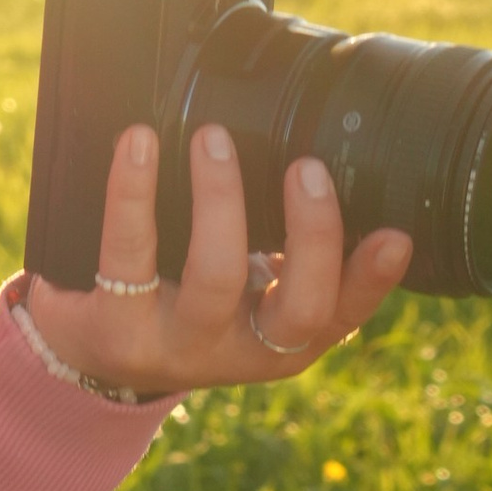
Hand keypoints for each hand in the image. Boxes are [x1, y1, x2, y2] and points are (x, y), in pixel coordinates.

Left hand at [26, 121, 409, 395]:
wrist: (96, 354)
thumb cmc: (188, 297)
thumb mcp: (246, 284)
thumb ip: (287, 243)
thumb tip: (327, 150)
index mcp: (285, 339)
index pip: (343, 313)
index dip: (373, 280)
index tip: (395, 235)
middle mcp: (241, 350)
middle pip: (299, 308)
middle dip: (312, 234)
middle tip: (307, 166)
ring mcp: (179, 343)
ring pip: (216, 277)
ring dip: (220, 200)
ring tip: (212, 137)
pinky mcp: (117, 327)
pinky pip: (129, 254)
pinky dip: (132, 193)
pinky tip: (138, 144)